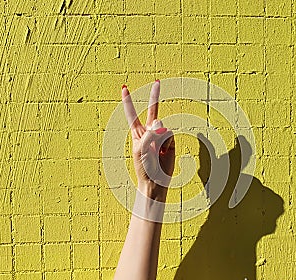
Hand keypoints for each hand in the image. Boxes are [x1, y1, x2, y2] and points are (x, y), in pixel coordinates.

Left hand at [122, 80, 174, 199]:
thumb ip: (149, 134)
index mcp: (137, 133)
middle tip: (157, 82)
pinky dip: (167, 143)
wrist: (156, 181)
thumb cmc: (144, 167)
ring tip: (156, 152)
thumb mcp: (140, 149)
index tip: (124, 88)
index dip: (128, 101)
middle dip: (155, 96)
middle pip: (153, 110)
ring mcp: (161, 136)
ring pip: (162, 127)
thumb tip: (161, 124)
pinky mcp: (171, 141)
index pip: (132, 114)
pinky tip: (164, 152)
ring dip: (159, 139)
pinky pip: (170, 135)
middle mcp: (149, 131)